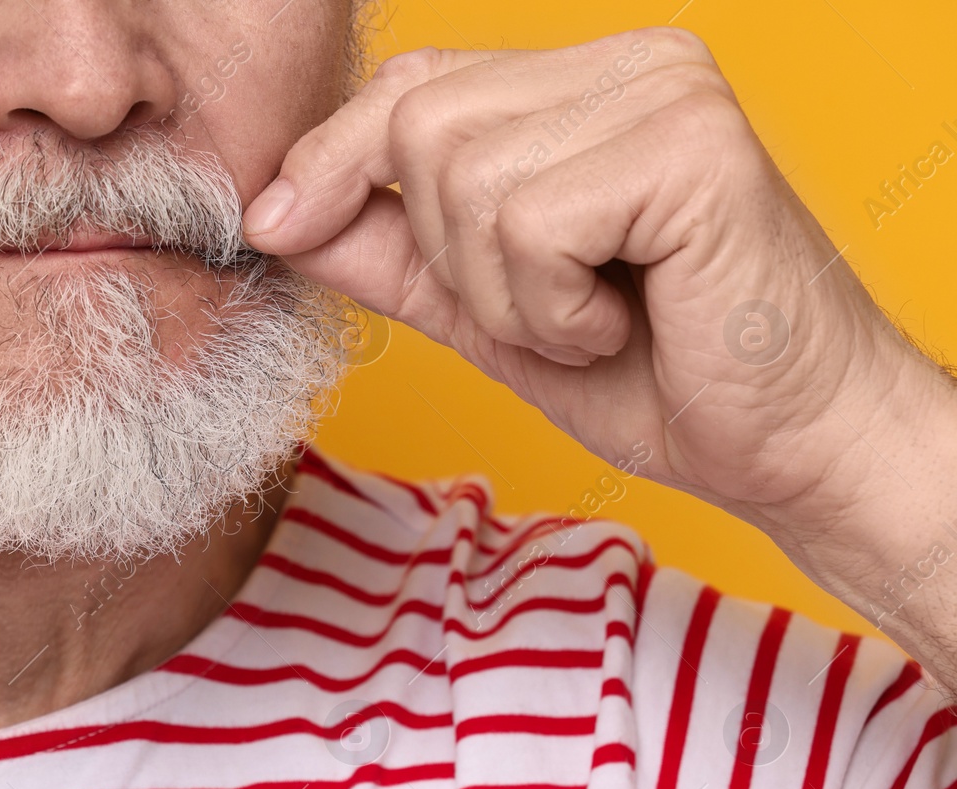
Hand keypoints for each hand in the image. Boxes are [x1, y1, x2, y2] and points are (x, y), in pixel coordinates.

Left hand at [243, 28, 949, 543]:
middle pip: (422, 125)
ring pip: (466, 182)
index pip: (414, 86)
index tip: (275, 225)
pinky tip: (622, 323)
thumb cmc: (655, 379)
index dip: (332, 158)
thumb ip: (391, 254)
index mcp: (585, 85)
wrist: (786, 450)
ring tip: (592, 320)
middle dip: (450, 258)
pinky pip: (531, 225)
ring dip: (506, 295)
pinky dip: (553, 309)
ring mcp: (666, 94)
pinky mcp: (691, 148)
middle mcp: (630, 65)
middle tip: (545, 311)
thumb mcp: (486, 313)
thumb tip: (280, 211)